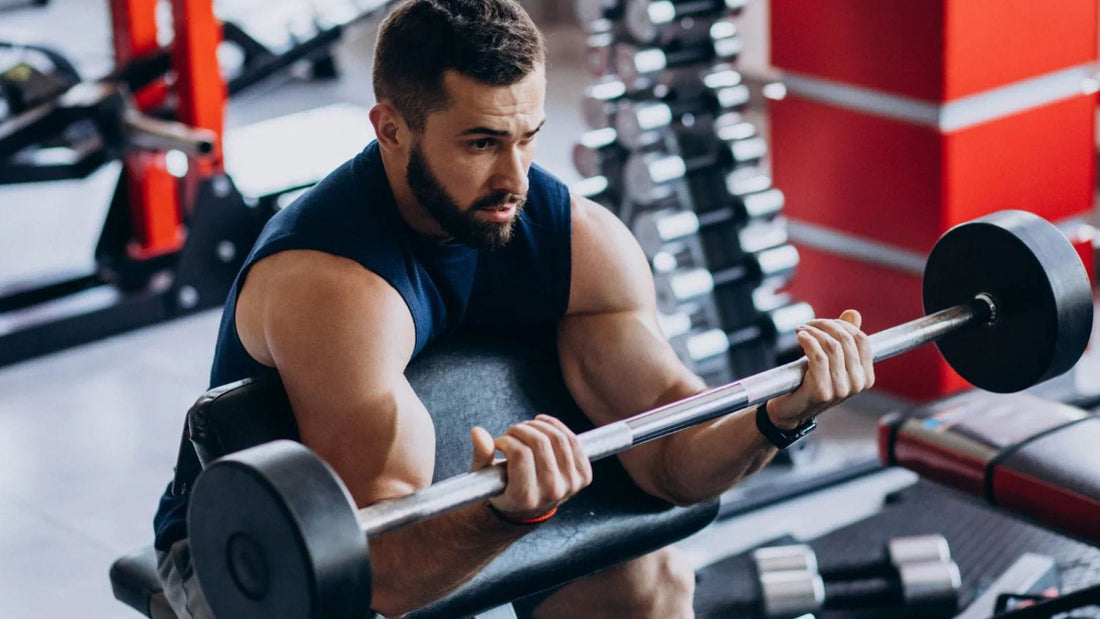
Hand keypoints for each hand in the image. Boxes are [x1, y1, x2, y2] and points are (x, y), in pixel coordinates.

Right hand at [469, 414, 593, 520]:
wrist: (527, 509)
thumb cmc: (502, 489)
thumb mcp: (485, 477)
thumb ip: (481, 455)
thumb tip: (477, 432)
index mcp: (525, 498)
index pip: (520, 454)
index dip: (507, 440)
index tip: (499, 442)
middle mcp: (551, 493)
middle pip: (540, 443)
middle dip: (521, 429)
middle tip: (511, 433)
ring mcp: (571, 485)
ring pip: (558, 438)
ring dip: (538, 425)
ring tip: (525, 429)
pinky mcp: (584, 476)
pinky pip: (574, 441)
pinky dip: (557, 427)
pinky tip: (543, 425)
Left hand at [766, 309, 874, 428]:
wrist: (790, 410)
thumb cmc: (810, 382)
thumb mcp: (831, 360)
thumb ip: (844, 338)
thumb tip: (853, 314)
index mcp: (866, 377)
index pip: (862, 340)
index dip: (843, 325)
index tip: (825, 323)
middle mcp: (857, 384)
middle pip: (846, 340)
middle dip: (825, 325)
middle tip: (808, 324)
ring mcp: (841, 390)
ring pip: (832, 346)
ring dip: (813, 332)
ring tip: (801, 330)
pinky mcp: (822, 391)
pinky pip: (818, 357)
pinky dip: (808, 341)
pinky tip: (800, 336)